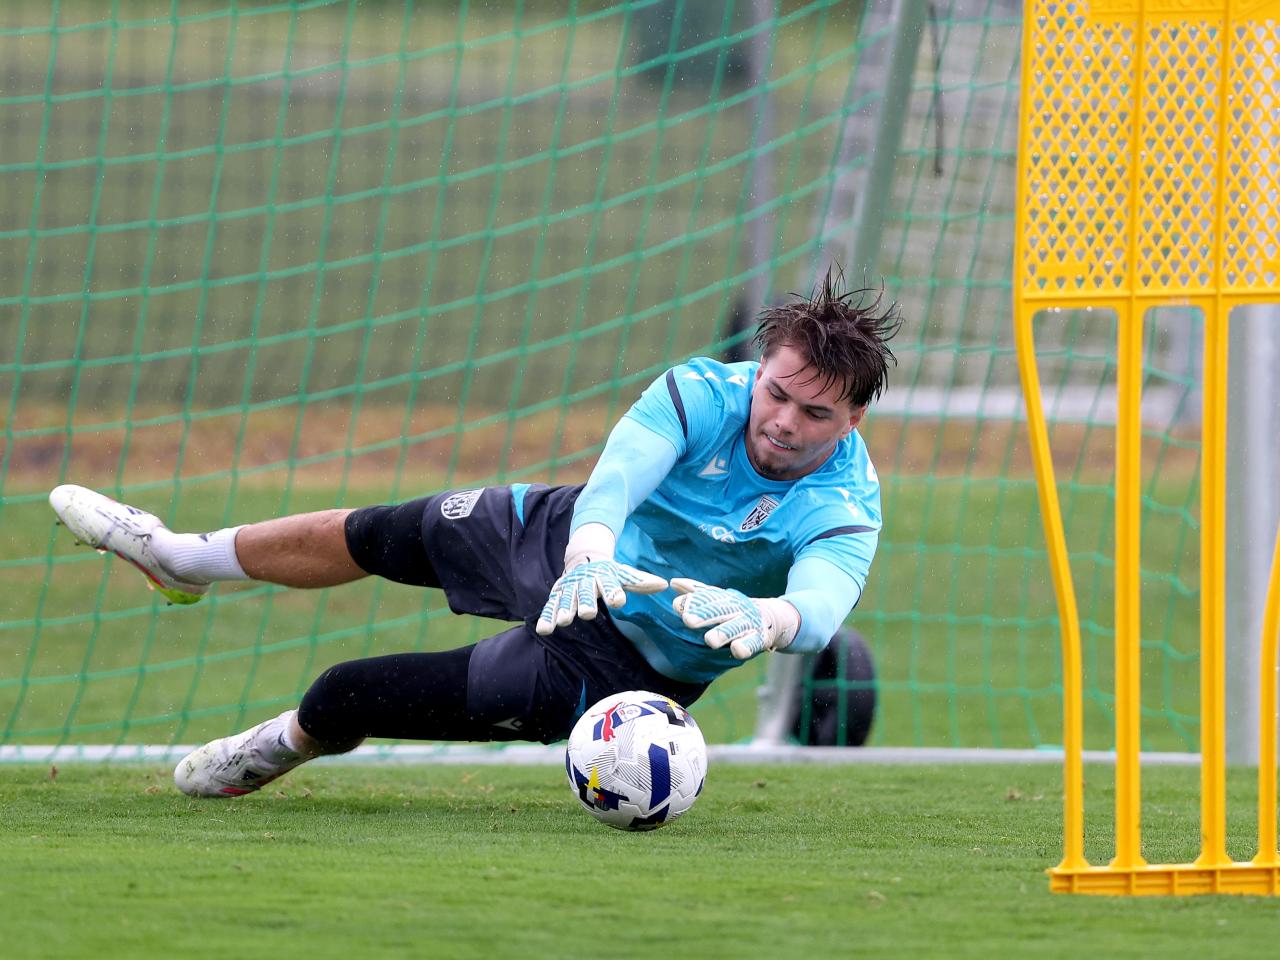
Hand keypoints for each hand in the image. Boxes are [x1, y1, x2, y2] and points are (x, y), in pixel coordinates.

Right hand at [536, 559, 666, 635]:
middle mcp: (585, 581)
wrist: (584, 557)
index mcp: (603, 575)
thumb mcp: (624, 574)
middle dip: (586, 602)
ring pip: (567, 599)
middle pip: (586, 592)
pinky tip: (544, 631)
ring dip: (565, 610)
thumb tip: (664, 585)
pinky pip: (551, 606)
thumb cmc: (608, 572)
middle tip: (588, 614)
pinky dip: (547, 617)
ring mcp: (570, 588)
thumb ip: (641, 581)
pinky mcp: (558, 595)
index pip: (610, 584)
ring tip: (564, 621)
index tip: (618, 601)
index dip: (614, 592)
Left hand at [670, 578, 799, 658]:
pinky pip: (752, 643)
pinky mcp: (759, 638)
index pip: (707, 599)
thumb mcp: (719, 599)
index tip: (676, 605)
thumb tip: (673, 582)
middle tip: (687, 620)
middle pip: (719, 611)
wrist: (772, 617)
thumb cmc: (736, 609)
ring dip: (723, 633)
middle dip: (704, 615)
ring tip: (710, 640)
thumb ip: (697, 592)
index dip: (693, 602)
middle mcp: (735, 609)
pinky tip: (737, 650)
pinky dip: (745, 646)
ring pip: (734, 628)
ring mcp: (748, 623)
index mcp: (724, 599)